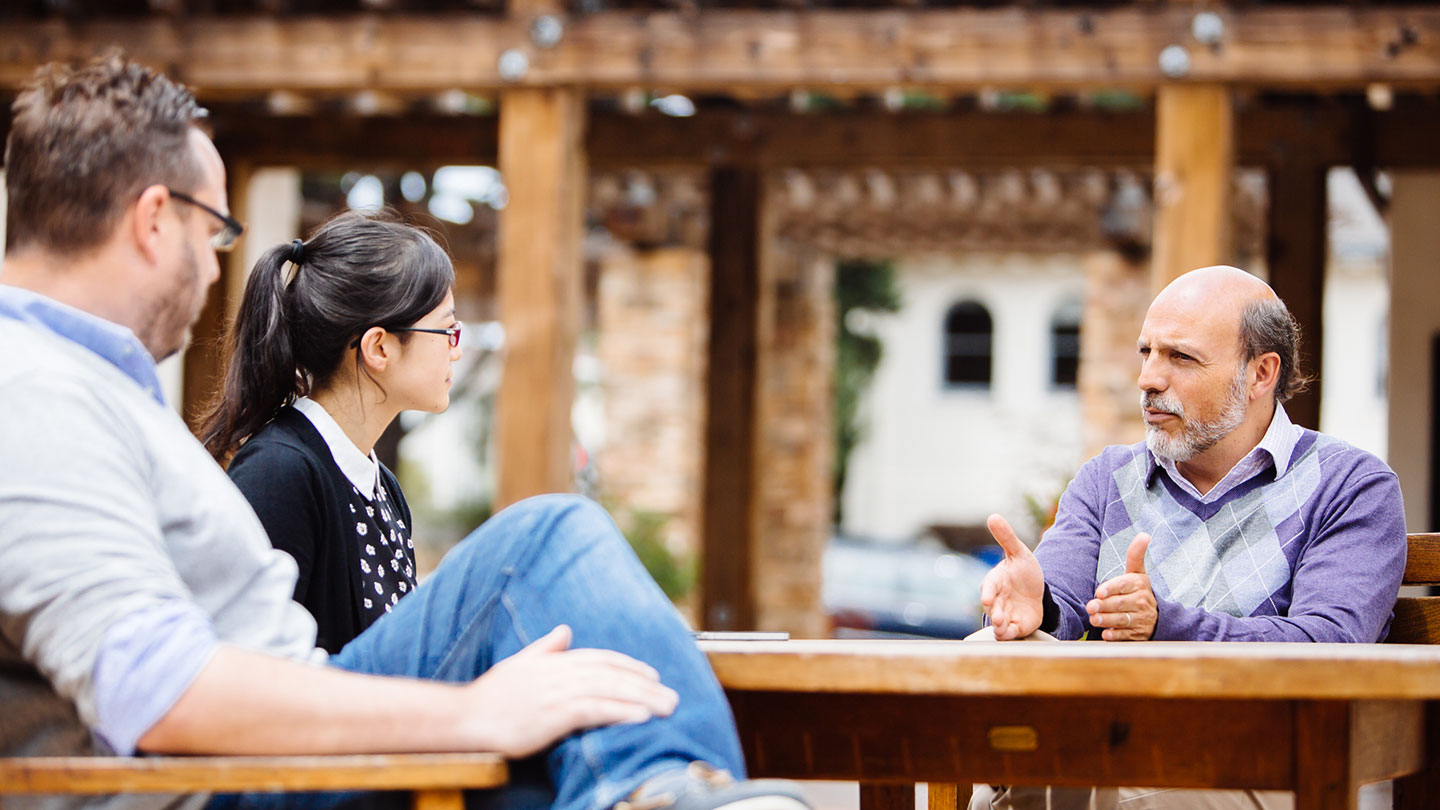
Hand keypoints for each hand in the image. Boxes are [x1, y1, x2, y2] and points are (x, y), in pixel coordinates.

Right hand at [460, 625, 677, 756]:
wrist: (465, 717)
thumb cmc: (492, 695)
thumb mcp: (520, 665)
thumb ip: (546, 648)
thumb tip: (565, 629)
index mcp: (555, 661)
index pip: (602, 659)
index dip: (630, 666)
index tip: (654, 675)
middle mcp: (560, 673)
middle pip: (613, 675)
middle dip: (646, 685)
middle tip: (674, 697)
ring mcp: (556, 693)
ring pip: (609, 691)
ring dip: (641, 698)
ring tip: (666, 708)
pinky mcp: (552, 715)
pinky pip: (593, 711)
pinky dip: (619, 711)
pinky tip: (640, 717)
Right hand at [979, 514, 1046, 640]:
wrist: (1037, 591)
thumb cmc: (1023, 571)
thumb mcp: (1019, 553)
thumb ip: (1006, 537)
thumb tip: (993, 516)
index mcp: (996, 581)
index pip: (989, 586)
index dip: (988, 592)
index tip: (988, 598)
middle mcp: (997, 599)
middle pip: (992, 608)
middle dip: (994, 613)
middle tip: (998, 617)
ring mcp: (1005, 614)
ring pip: (997, 622)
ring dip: (999, 626)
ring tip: (1002, 627)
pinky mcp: (1014, 626)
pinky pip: (1008, 633)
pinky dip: (1008, 634)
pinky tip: (1010, 634)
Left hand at [1086, 534, 1156, 640]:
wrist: (1156, 616)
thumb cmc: (1137, 590)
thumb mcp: (1137, 573)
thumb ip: (1135, 555)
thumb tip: (1144, 535)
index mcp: (1139, 584)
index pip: (1124, 585)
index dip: (1111, 588)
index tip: (1099, 592)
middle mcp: (1142, 602)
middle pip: (1121, 604)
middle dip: (1105, 606)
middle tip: (1090, 607)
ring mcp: (1141, 620)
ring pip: (1122, 620)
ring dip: (1107, 620)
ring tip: (1094, 619)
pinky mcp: (1138, 635)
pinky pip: (1126, 636)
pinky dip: (1116, 636)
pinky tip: (1107, 634)